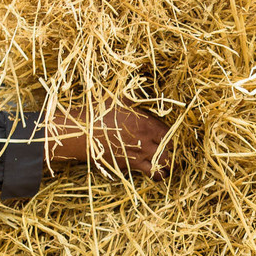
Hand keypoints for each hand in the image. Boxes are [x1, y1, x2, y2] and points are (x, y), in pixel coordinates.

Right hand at [46, 106, 170, 176]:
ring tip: (167, 169)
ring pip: (160, 168)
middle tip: (173, 155)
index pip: (169, 133)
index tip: (171, 137)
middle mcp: (146, 142)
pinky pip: (146, 174)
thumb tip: (139, 80)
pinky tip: (153, 174)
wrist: (82, 133)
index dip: (173, 136)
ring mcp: (137, 156)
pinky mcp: (128, 166)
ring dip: (165, 169)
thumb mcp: (118, 98)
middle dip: (173, 155)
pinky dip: (152, 175)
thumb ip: (133, 96)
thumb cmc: (98, 113)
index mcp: (147, 124)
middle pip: (169, 153)